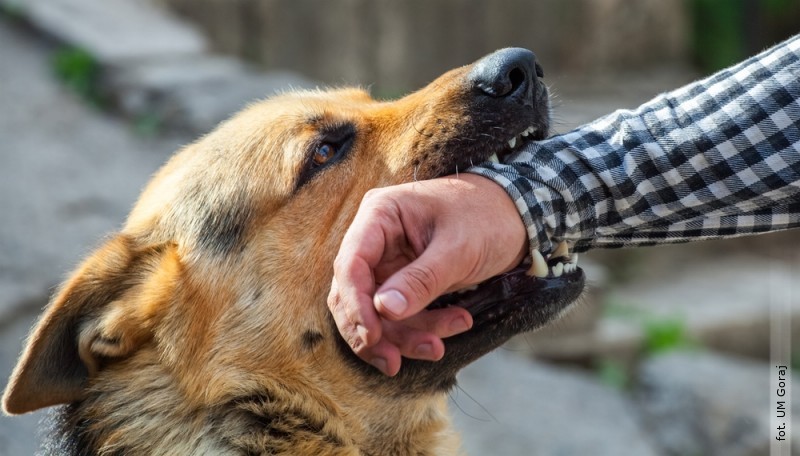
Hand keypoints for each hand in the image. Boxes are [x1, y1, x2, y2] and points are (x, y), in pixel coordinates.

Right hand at [327, 173, 527, 375]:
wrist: (516, 216)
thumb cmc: (487, 217)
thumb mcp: (458, 249)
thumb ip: (421, 280)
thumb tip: (383, 311)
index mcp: (380, 215)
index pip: (350, 265)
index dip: (356, 305)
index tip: (372, 338)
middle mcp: (376, 238)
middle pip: (355, 294)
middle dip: (375, 332)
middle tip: (393, 363)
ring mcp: (389, 261)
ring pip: (377, 312)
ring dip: (404, 336)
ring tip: (438, 347)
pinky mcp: (405, 281)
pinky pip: (401, 315)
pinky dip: (422, 329)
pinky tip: (456, 324)